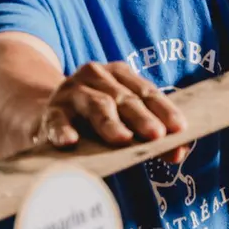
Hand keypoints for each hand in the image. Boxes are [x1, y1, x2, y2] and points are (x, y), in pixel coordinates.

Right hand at [34, 61, 189, 161]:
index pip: (148, 92)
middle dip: (143, 118)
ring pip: (96, 105)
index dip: (165, 111)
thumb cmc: (97, 119)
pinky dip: (63, 131)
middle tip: (156, 135)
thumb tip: (178, 153)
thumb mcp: (124, 118)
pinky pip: (57, 121)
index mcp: (121, 75)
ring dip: (110, 123)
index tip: (179, 129)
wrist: (50, 115)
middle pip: (125, 98)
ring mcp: (73, 91)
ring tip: (123, 139)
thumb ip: (150, 133)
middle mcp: (98, 76)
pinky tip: (70, 142)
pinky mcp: (51, 110)